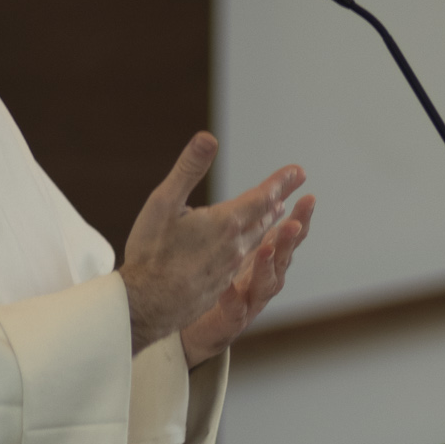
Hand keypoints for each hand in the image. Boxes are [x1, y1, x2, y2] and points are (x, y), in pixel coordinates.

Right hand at [120, 132, 309, 357]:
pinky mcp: (221, 285)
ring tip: (274, 211)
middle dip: (276, 198)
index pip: (263, 196)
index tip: (298, 170)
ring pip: (254, 240)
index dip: (281, 181)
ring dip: (267, 222)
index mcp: (226, 223)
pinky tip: (243, 247)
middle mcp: (236, 246)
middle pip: (263, 218)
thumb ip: (188, 169)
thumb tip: (208, 137)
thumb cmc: (150, 252)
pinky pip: (242, 260)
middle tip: (292, 186)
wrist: (146, 306)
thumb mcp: (163, 203)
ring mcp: (230, 269)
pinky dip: (251, 245)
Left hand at [179, 192, 313, 365]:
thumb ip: (257, 229)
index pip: (289, 237)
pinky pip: (234, 309)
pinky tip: (226, 285)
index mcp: (267, 260)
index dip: (301, 219)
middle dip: (290, 240)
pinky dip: (232, 298)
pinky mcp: (232, 321)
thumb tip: (276, 199)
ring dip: (267, 266)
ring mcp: (251, 302)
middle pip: (283, 258)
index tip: (309, 197)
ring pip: (266, 284)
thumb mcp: (240, 251)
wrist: (199, 328)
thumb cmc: (222, 283)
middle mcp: (265, 280)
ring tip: (265, 248)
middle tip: (294, 223)